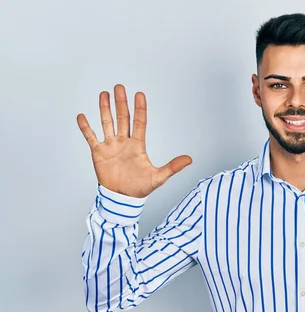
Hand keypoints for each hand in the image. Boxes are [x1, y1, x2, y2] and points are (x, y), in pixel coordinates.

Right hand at [77, 84, 191, 197]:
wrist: (123, 198)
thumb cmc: (140, 188)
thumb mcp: (159, 177)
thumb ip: (173, 167)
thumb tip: (189, 159)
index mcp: (138, 145)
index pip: (139, 122)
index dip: (139, 109)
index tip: (139, 94)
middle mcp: (124, 142)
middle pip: (122, 118)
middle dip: (121, 103)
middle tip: (119, 87)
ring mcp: (110, 146)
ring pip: (107, 123)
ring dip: (105, 109)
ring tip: (104, 94)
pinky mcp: (99, 153)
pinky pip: (90, 137)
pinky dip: (86, 127)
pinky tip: (82, 116)